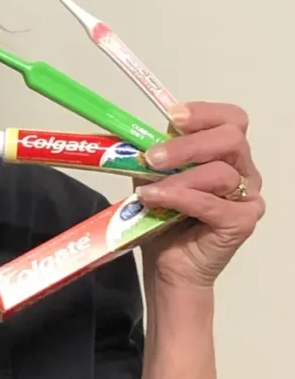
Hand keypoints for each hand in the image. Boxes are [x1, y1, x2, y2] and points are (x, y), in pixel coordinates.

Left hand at [133, 102, 264, 290]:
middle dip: (189, 144)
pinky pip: (213, 203)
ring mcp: (248, 197)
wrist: (168, 265)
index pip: (231, 119)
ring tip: (146, 188)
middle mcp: (244, 171)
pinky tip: (153, 199)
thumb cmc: (164, 217)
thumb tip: (130, 133)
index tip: (173, 116)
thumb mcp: (153, 176)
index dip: (204, 113)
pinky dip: (180, 198)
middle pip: (232, 139)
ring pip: (221, 172)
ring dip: (178, 177)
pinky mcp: (242, 222)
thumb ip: (152, 153)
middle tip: (154, 157)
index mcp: (226, 153)